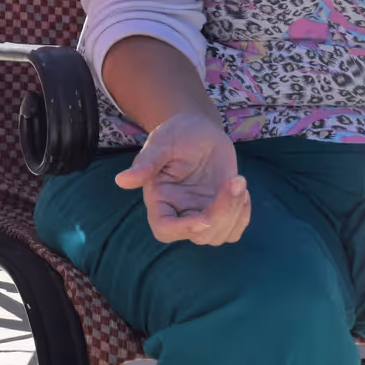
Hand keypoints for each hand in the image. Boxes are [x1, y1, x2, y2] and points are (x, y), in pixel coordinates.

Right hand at [115, 111, 250, 244]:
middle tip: (235, 180)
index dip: (183, 230)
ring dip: (235, 212)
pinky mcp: (220, 211)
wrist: (199, 130)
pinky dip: (243, 215)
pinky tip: (241, 189)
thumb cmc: (176, 133)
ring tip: (238, 180)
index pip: (165, 229)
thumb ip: (146, 163)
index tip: (205, 218)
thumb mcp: (162, 143)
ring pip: (219, 235)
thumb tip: (121, 180)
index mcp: (160, 200)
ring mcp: (201, 213)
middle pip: (199, 235)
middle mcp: (180, 212)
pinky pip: (234, 230)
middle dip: (222, 213)